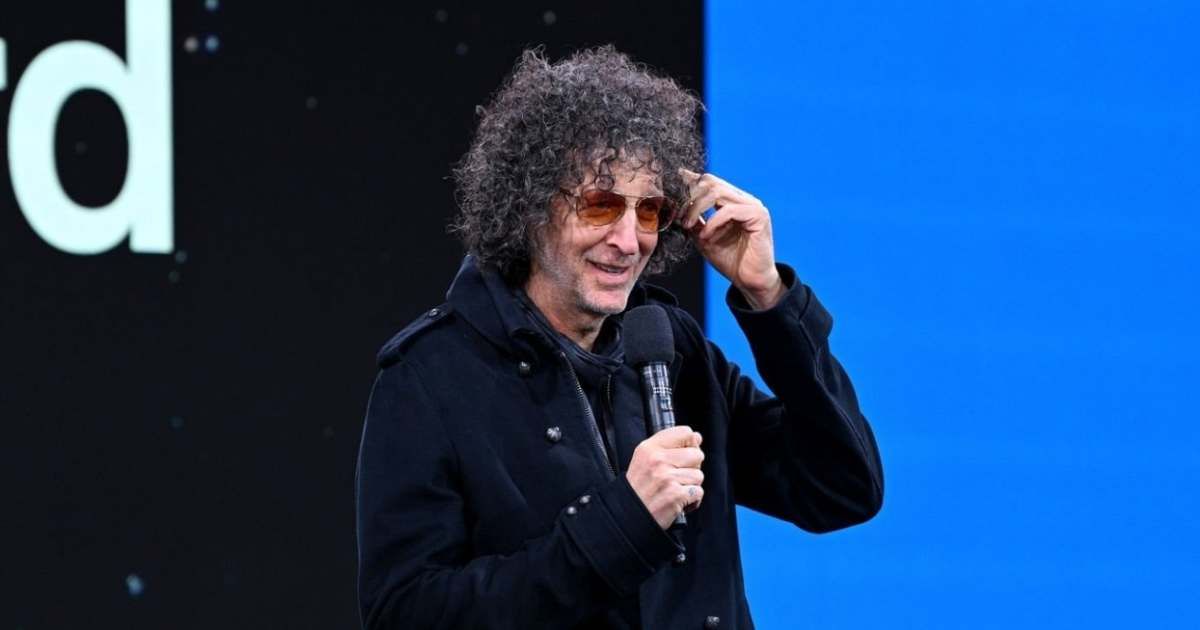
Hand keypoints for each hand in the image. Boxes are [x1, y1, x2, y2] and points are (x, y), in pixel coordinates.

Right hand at [625, 426, 704, 529]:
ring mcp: (667, 477)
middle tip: (677, 476)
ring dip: (690, 485)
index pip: (685, 432)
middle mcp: (658, 460)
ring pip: (699, 475)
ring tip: (674, 489)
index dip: (689, 444)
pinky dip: (692, 500)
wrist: (628, 516)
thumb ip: (669, 446)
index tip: (682, 454)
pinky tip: (678, 500)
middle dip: (692, 467)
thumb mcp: (644, 459)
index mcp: (649, 448)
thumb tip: (697, 437)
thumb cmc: (639, 489)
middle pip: (697, 454)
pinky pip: (698, 492)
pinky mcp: (676, 494)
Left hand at [679, 169, 783, 309]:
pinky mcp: (758, 216)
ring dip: (696, 208)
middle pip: (711, 182)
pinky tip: (705, 236)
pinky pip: (729, 211)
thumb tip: (674, 207)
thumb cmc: (730, 260)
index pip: (710, 182)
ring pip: (717, 192)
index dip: (690, 182)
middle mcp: (744, 199)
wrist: (750, 281)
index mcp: (733, 201)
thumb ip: (693, 220)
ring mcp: (753, 206)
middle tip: (678, 216)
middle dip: (690, 197)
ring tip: (688, 226)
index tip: (673, 187)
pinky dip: (712, 222)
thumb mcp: (703, 237)